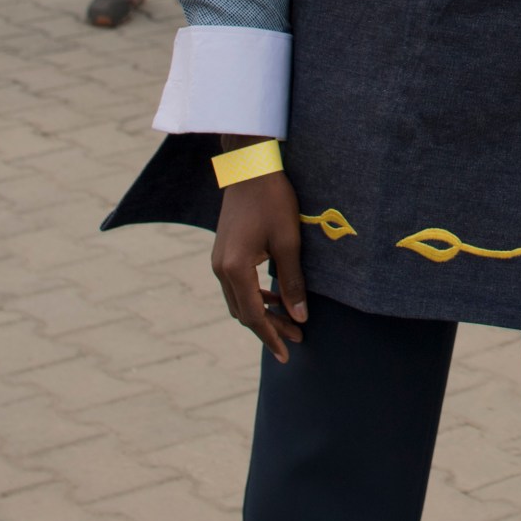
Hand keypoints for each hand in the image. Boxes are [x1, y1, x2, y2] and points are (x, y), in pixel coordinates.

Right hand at [211, 171, 308, 362]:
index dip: (271, 337)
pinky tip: (275, 298)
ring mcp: (219, 261)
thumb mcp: (288, 241)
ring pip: (239, 300)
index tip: (288, 353)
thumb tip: (300, 316)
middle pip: (244, 312)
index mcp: (235, 269)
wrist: (249, 167)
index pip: (253, 315)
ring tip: (291, 322)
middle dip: (270, 328)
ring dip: (263, 313)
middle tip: (297, 338)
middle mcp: (220, 269)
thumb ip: (292, 282)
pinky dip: (256, 296)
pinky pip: (237, 286)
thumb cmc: (272, 200)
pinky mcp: (224, 253)